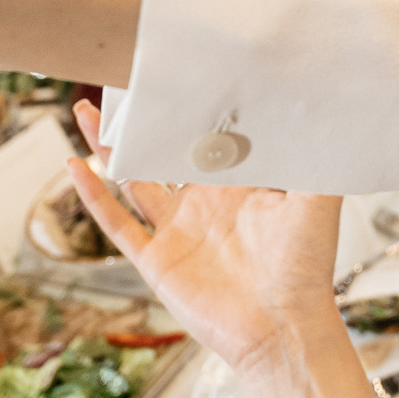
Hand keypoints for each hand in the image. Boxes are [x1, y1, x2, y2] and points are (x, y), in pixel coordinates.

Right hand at [67, 101, 345, 377]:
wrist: (284, 328)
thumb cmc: (307, 269)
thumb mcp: (317, 200)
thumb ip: (316, 156)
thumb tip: (324, 107)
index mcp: (239, 186)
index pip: (208, 136)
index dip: (190, 106)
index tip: (175, 69)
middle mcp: (204, 204)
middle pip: (162, 151)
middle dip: (142, 119)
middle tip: (121, 79)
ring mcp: (176, 231)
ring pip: (132, 179)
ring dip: (108, 146)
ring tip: (85, 111)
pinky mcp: (156, 260)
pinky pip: (116, 224)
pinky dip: (93, 196)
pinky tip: (73, 166)